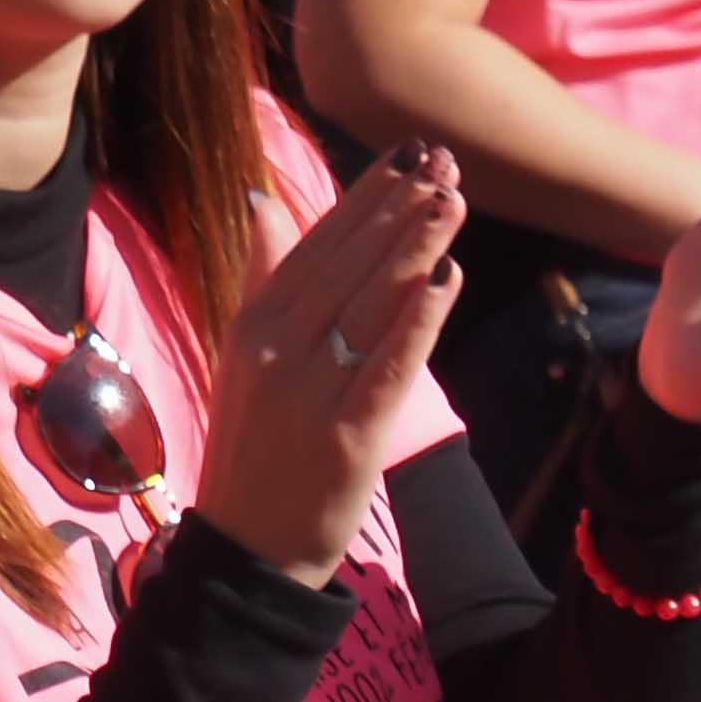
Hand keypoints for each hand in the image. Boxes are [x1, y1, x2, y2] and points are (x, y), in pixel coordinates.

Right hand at [197, 142, 468, 583]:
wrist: (249, 545)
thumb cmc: (257, 447)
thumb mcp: (247, 352)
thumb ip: (263, 277)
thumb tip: (264, 203)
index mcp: (254, 321)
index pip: (318, 243)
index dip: (367, 197)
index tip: (408, 156)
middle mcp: (277, 346)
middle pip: (349, 264)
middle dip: (400, 209)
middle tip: (444, 161)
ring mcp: (310, 390)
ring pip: (372, 304)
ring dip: (417, 248)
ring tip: (454, 199)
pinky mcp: (346, 435)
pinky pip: (389, 367)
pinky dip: (419, 321)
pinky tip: (448, 279)